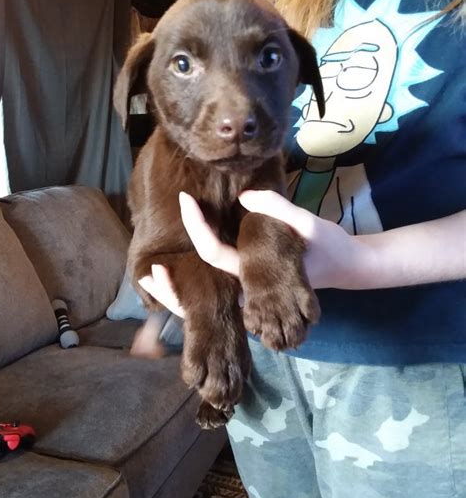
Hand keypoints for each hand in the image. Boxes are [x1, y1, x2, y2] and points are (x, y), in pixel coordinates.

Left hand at [137, 191, 368, 317]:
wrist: (347, 268)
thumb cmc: (328, 246)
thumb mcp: (308, 223)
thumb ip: (277, 209)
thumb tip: (244, 196)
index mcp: (256, 272)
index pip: (215, 252)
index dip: (197, 225)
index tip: (186, 198)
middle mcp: (249, 289)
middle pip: (203, 294)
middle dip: (174, 288)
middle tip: (149, 271)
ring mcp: (249, 293)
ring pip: (209, 301)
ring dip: (180, 294)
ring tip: (151, 280)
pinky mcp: (251, 288)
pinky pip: (217, 293)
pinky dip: (196, 289)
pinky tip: (178, 277)